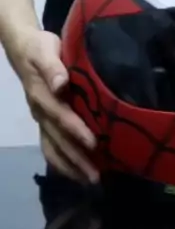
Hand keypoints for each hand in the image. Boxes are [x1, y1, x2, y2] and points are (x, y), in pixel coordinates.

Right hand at [10, 27, 98, 183]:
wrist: (25, 48)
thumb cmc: (40, 47)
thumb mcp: (45, 50)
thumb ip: (52, 67)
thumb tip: (60, 84)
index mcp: (42, 95)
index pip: (61, 116)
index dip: (76, 130)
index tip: (93, 143)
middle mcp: (40, 112)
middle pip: (58, 140)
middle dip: (76, 159)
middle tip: (95, 177)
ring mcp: (41, 119)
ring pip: (54, 147)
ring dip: (71, 166)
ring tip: (90, 181)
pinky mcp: (45, 122)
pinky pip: (51, 146)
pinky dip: (63, 162)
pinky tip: (77, 173)